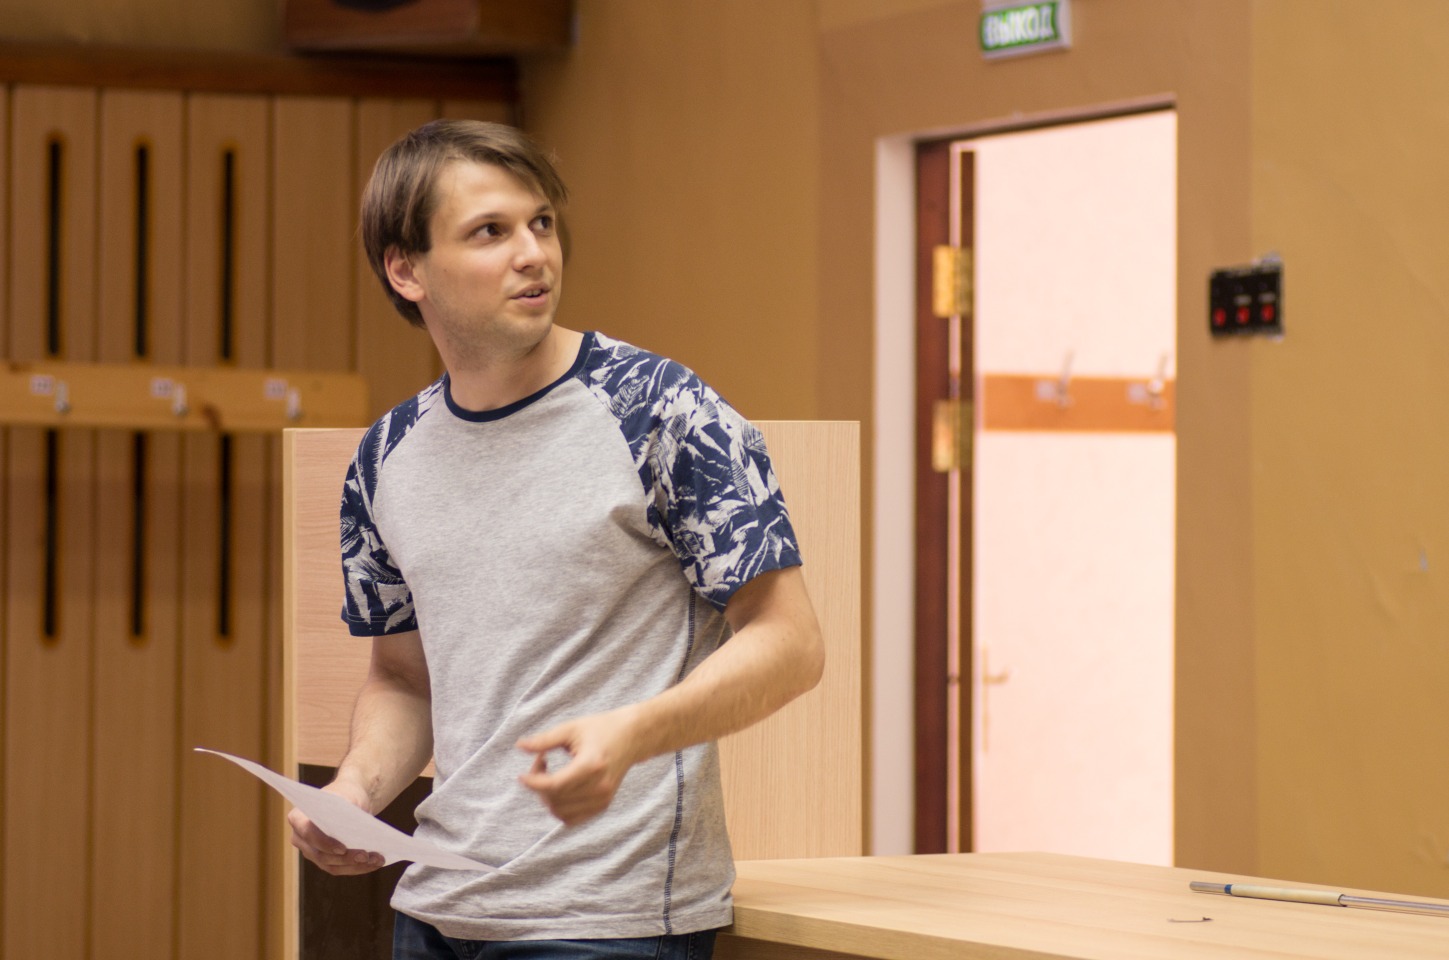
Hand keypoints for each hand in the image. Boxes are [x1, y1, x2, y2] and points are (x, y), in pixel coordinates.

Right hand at [287, 780, 386, 875]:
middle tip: (365, 856)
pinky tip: (374, 863)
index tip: (342, 848)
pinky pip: (339, 868)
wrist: (350, 800)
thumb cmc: (346, 795)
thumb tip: (354, 826)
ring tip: (376, 860)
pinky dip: (358, 867)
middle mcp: (300, 838)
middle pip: (320, 854)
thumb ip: (347, 807)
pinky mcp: (324, 860)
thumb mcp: (348, 795)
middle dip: (345, 858)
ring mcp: (311, 852)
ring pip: (331, 865)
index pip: (308, 832)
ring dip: (355, 866)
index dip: (324, 843)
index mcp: (298, 817)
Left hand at [516, 708, 641, 825]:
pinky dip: (558, 807)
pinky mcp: (603, 805)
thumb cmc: (601, 728)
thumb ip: (545, 739)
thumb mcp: (572, 728)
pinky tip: (559, 788)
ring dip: (547, 798)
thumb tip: (519, 746)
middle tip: (540, 762)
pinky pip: (571, 819)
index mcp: (591, 765)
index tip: (521, 776)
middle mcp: (599, 787)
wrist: (633, 737)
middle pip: (555, 800)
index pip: (555, 785)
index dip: (533, 783)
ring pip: (560, 813)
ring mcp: (603, 799)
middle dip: (539, 785)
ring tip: (549, 775)